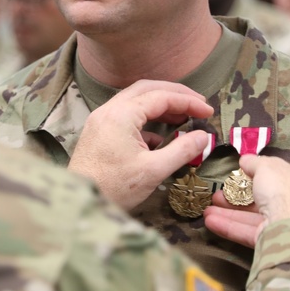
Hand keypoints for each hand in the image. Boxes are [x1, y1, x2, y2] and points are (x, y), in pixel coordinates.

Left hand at [68, 79, 213, 210]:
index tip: (208, 111)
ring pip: (136, 100)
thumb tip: (204, 137)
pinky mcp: (99, 131)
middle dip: (175, 94)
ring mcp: (101, 119)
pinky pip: (126, 116)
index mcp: (121, 114)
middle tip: (198, 104)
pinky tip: (161, 139)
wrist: (80, 201)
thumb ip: (182, 151)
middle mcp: (109, 110)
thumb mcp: (153, 171)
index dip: (189, 101)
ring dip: (161, 105)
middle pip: (147, 89)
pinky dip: (146, 121)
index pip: (162, 96)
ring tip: (184, 117)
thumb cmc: (113, 187)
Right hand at [203, 154, 289, 247]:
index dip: (271, 172)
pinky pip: (258, 233)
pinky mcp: (285, 245)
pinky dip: (235, 227)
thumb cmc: (288, 190)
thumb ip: (255, 162)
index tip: (248, 172)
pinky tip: (212, 221)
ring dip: (233, 213)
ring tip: (209, 208)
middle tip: (222, 192)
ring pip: (262, 218)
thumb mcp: (268, 166)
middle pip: (274, 198)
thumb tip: (245, 160)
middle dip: (242, 196)